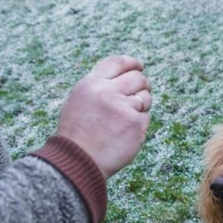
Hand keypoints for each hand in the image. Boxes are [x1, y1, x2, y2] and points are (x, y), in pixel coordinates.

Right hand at [56, 55, 151, 177]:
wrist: (79, 160)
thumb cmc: (77, 134)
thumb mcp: (78, 101)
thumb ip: (98, 87)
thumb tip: (122, 76)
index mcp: (91, 83)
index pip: (118, 63)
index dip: (132, 63)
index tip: (139, 66)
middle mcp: (108, 92)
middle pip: (137, 77)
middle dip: (142, 84)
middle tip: (140, 93)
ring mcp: (124, 107)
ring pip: (145, 96)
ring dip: (142, 104)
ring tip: (126, 118)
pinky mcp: (136, 124)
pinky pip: (145, 117)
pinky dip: (139, 124)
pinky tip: (125, 133)